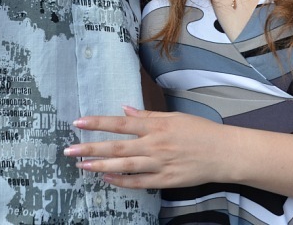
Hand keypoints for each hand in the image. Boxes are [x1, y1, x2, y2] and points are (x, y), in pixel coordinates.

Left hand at [64, 106, 229, 188]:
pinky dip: (120, 181)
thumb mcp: (174, 117)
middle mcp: (155, 145)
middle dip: (91, 148)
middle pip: (117, 147)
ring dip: (100, 166)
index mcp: (157, 125)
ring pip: (124, 166)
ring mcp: (159, 164)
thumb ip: (148, 115)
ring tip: (81, 165)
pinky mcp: (164, 181)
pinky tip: (106, 179)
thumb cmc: (199, 131)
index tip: (79, 122)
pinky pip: (138, 182)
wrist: (222, 152)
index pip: (122, 123)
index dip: (99, 123)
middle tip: (69, 149)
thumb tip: (125, 109)